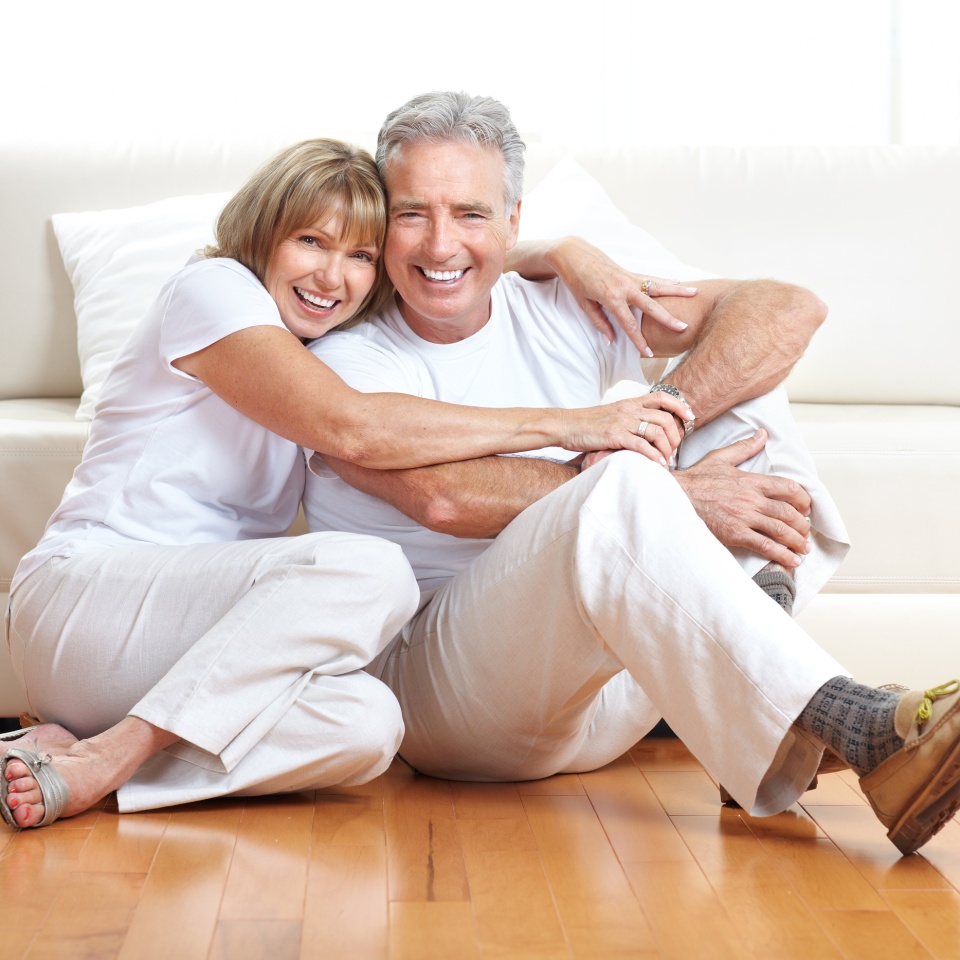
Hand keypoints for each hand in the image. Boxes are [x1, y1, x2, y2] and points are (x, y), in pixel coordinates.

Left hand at [548, 237, 696, 356]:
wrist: (573, 254)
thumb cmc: (576, 281)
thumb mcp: (584, 304)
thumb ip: (599, 322)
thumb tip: (611, 340)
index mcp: (611, 297)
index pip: (628, 324)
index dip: (639, 340)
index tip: (649, 353)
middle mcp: (624, 286)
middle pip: (651, 305)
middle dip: (667, 318)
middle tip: (683, 327)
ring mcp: (629, 277)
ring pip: (657, 286)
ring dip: (677, 290)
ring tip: (695, 293)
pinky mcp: (629, 272)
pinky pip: (651, 278)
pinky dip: (665, 281)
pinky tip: (678, 282)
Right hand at [562, 391, 692, 464]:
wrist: (566, 425)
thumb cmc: (586, 424)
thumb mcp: (611, 414)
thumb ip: (629, 418)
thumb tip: (645, 428)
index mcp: (629, 403)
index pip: (662, 397)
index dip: (680, 405)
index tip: (691, 417)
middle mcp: (629, 410)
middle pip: (665, 418)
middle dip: (676, 436)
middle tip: (676, 450)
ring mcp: (622, 422)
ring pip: (657, 432)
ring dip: (667, 449)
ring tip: (667, 461)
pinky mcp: (615, 436)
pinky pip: (641, 446)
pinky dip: (653, 456)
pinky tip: (657, 464)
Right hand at [672, 429, 812, 565]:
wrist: (675, 497)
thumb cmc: (695, 480)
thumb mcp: (720, 458)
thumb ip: (744, 448)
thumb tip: (762, 434)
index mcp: (751, 481)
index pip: (787, 487)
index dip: (803, 499)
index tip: (805, 507)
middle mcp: (751, 499)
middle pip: (788, 512)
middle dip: (802, 524)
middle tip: (805, 531)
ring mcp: (744, 517)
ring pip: (781, 530)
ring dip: (797, 541)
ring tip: (803, 549)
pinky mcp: (735, 534)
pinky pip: (765, 545)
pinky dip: (782, 554)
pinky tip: (791, 559)